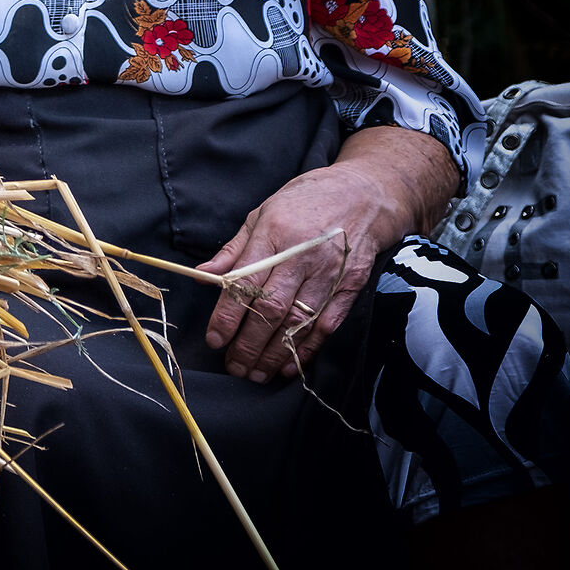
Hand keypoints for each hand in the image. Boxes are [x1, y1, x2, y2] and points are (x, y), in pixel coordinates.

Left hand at [198, 126, 458, 382]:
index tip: (214, 340)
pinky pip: (327, 324)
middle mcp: (301, 256)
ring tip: (256, 374)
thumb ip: (234, 249)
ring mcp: (329, 273)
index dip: (227, 316)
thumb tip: (203, 275)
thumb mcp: (263, 212)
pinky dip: (307, 348)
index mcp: (273, 234)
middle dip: (248, 344)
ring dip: (275, 353)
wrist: (366, 194)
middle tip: (234, 367)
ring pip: (297, 322)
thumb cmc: (307, 200)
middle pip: (270, 309)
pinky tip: (290, 364)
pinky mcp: (351, 285)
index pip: (243, 283)